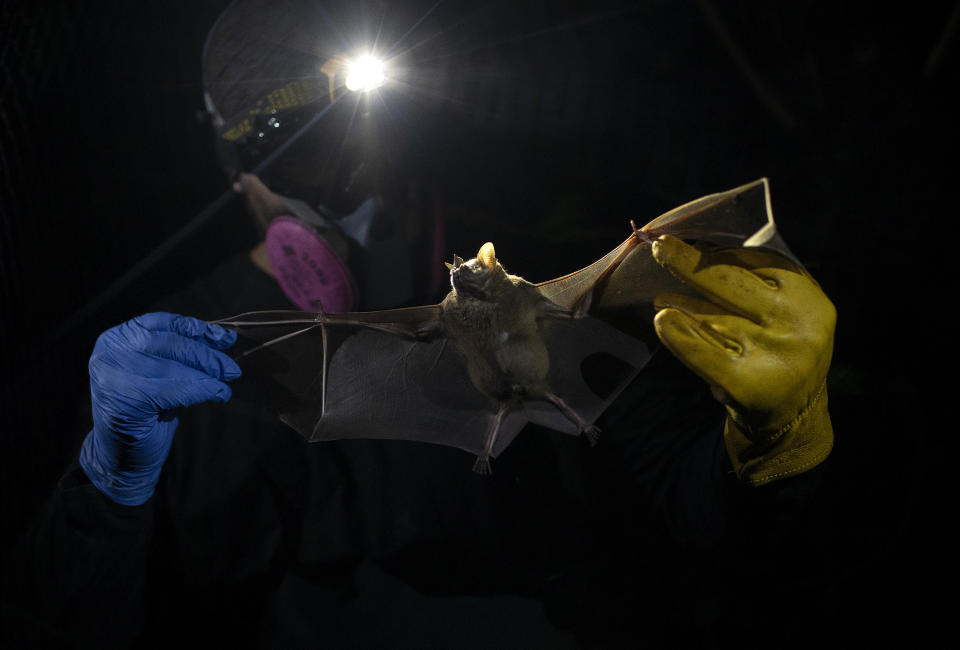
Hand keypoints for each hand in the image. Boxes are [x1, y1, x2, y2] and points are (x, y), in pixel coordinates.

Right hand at [79, 313, 241, 504]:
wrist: (123, 457)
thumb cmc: (147, 412)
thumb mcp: (165, 374)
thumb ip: (184, 354)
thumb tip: (223, 337)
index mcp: (117, 338)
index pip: (163, 323)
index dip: (198, 329)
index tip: (225, 338)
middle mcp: (109, 352)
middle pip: (170, 344)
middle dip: (206, 355)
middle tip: (232, 368)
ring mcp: (112, 375)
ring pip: (172, 367)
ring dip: (206, 375)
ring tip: (226, 382)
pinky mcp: (122, 398)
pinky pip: (172, 389)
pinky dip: (200, 390)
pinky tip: (218, 394)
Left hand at [651, 236, 835, 484]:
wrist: (794, 422)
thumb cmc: (779, 353)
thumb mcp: (783, 315)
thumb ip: (753, 284)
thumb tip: (696, 249)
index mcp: (809, 299)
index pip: (759, 264)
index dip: (720, 252)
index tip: (693, 243)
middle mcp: (798, 326)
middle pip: (733, 285)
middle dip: (692, 263)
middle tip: (659, 248)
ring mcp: (776, 356)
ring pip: (715, 318)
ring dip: (682, 302)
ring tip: (660, 296)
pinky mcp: (749, 385)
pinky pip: (706, 354)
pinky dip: (681, 336)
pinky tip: (662, 320)